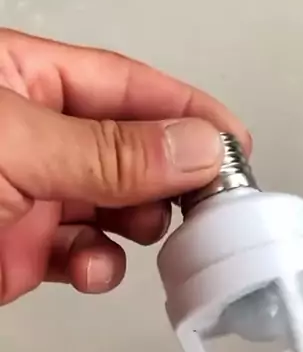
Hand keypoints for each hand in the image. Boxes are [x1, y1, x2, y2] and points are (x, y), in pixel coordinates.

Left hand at [0, 28, 248, 303]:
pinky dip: (99, 267)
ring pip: (113, 209)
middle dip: (170, 177)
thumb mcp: (18, 147)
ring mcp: (30, 196)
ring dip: (139, 225)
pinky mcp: (25, 252)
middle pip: (129, 151)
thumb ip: (109, 152)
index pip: (123, 86)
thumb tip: (195, 148)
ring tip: (149, 229)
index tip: (232, 140)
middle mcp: (34, 138)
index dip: (182, 110)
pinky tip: (93, 269)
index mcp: (23, 82)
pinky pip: (83, 256)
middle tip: (208, 200)